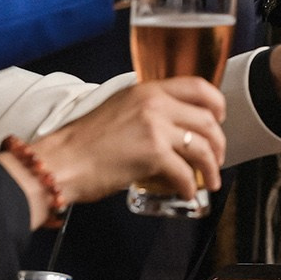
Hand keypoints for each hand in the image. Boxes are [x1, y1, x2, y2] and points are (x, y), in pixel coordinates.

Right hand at [30, 77, 226, 206]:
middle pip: (207, 119)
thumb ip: (145, 112)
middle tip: (216, 158)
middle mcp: (155, 103)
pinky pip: (185, 172)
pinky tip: (187, 193)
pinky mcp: (153, 154)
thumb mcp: (117, 110)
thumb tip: (169, 130)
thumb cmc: (82, 143)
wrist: (60, 161)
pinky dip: (190, 186)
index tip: (220, 119)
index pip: (197, 86)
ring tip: (210, 181)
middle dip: (218, 143)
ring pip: (202, 147)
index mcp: (146, 90)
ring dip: (211, 167)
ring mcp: (155, 128)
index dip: (217, 103)